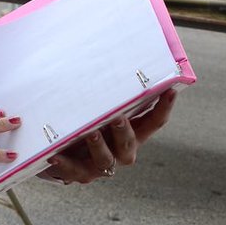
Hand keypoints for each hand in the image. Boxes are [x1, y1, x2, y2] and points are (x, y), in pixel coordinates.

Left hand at [38, 88, 176, 184]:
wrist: (62, 153)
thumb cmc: (85, 121)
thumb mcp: (96, 106)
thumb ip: (104, 89)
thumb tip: (103, 51)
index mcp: (132, 132)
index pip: (154, 122)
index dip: (164, 107)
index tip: (170, 89)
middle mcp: (120, 151)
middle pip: (129, 144)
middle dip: (125, 131)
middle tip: (118, 117)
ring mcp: (100, 165)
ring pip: (105, 159)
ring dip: (99, 146)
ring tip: (91, 133)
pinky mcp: (79, 173)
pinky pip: (72, 170)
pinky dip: (64, 163)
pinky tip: (55, 155)